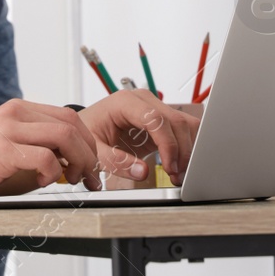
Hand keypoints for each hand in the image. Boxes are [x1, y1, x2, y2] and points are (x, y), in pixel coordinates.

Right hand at [0, 99, 104, 198]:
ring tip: (73, 180)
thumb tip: (69, 162)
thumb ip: (35, 147)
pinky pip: (45, 157)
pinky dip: (53, 172)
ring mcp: (8, 129)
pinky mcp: (2, 150)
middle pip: (72, 124)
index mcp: (18, 109)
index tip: (91, 165)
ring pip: (64, 137)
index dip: (86, 141)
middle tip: (90, 177)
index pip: (68, 116)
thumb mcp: (6, 147)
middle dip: (89, 152)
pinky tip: (44, 181)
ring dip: (78, 162)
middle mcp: (15, 113)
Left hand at [77, 90, 200, 185]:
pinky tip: (179, 165)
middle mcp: (144, 100)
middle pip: (176, 121)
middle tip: (176, 176)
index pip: (157, 119)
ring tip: (178, 173)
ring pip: (185, 124)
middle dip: (181, 151)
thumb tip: (142, 172)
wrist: (87, 126)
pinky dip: (186, 147)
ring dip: (187, 149)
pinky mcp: (162, 119)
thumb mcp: (94, 150)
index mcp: (125, 102)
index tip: (170, 167)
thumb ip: (116, 162)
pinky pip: (184, 129)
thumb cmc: (89, 133)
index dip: (168, 144)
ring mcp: (155, 107)